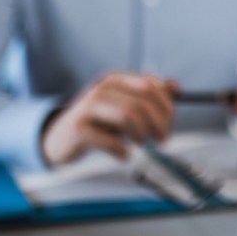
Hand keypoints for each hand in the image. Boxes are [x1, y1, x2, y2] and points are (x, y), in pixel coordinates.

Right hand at [41, 72, 176, 165]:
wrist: (61, 137)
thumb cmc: (98, 121)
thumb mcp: (123, 104)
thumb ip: (149, 96)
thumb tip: (176, 86)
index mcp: (116, 80)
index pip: (151, 86)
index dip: (166, 106)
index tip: (170, 123)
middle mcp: (102, 89)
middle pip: (142, 102)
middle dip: (158, 123)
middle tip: (163, 139)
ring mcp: (88, 107)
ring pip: (128, 116)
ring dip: (142, 134)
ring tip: (141, 144)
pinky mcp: (79, 129)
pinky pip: (110, 140)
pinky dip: (122, 151)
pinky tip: (124, 155)